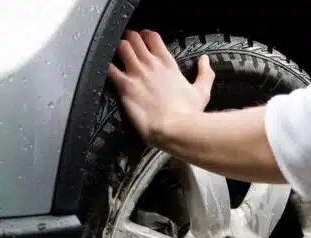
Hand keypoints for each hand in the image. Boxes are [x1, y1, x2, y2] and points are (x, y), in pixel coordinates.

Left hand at [107, 30, 214, 145]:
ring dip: (118, 50)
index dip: (145, 36)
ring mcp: (137, 74)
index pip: (153, 38)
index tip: (143, 40)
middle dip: (129, 41)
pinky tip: (105, 70)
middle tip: (128, 48)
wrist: (175, 129)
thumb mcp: (202, 92)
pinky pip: (109, 69)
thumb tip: (205, 61)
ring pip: (121, 47)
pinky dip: (106, 67)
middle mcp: (151, 65)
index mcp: (168, 64)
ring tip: (116, 57)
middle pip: (134, 39)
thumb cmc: (188, 115)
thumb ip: (205, 73)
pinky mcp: (125, 87)